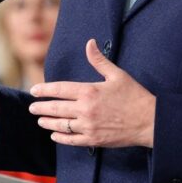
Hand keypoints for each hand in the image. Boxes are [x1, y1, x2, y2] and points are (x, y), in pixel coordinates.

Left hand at [28, 39, 156, 147]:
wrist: (149, 121)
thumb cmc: (134, 96)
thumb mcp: (117, 74)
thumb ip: (99, 60)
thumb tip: (89, 42)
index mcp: (89, 91)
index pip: (59, 89)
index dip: (44, 90)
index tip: (34, 90)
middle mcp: (86, 109)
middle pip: (56, 108)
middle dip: (41, 108)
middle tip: (31, 107)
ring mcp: (89, 126)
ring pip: (61, 125)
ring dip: (48, 123)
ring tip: (40, 120)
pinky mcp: (94, 140)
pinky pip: (72, 140)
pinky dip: (61, 137)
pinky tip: (55, 135)